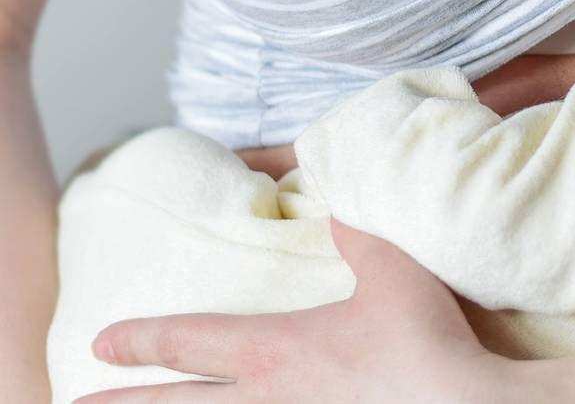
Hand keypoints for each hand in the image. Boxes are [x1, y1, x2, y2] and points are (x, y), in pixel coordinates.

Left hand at [76, 220, 512, 401]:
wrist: (461, 402)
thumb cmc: (421, 338)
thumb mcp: (391, 269)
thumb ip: (358, 235)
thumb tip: (338, 202)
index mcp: (273, 350)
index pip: (190, 342)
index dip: (143, 340)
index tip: (101, 343)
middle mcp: (267, 398)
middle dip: (125, 403)